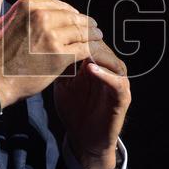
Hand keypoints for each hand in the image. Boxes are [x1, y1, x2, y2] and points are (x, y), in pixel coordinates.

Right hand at [0, 0, 103, 108]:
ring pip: (80, 30)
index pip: (56, 4)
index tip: (73, 16)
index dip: (67, 10)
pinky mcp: (60, 56)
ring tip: (97, 36)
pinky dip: (91, 49)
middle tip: (92, 26)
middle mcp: (40, 17)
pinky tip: (94, 50)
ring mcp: (51, 36)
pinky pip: (83, 48)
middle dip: (83, 21)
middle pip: (71, 15)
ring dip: (92, 33)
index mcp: (26, 6)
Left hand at [53, 39, 130, 168]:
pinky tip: (91, 70)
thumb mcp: (62, 84)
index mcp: (96, 66)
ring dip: (98, 55)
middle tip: (74, 36)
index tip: (62, 30)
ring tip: (83, 50)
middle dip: (89, 42)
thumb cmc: (74, 110)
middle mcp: (109, 71)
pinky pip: (118, 83)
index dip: (79, 36)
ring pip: (113, 62)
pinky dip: (106, 75)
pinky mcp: (123, 98)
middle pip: (103, 49)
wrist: (84, 139)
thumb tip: (45, 45)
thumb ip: (59, 66)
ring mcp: (118, 83)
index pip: (91, 43)